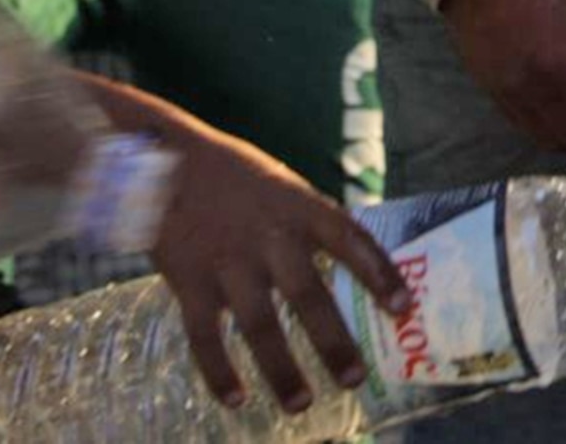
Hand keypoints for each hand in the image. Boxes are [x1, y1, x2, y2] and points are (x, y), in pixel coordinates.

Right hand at [122, 89, 410, 415]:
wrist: (162, 160)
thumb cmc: (234, 176)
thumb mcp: (282, 186)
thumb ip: (311, 225)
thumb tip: (356, 264)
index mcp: (299, 206)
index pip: (350, 239)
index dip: (379, 273)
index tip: (402, 308)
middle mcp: (268, 235)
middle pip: (307, 294)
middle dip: (332, 341)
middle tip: (355, 379)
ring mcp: (227, 261)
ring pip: (259, 325)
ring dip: (281, 369)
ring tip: (301, 404)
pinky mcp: (188, 280)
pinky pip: (205, 335)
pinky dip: (219, 371)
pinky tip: (236, 401)